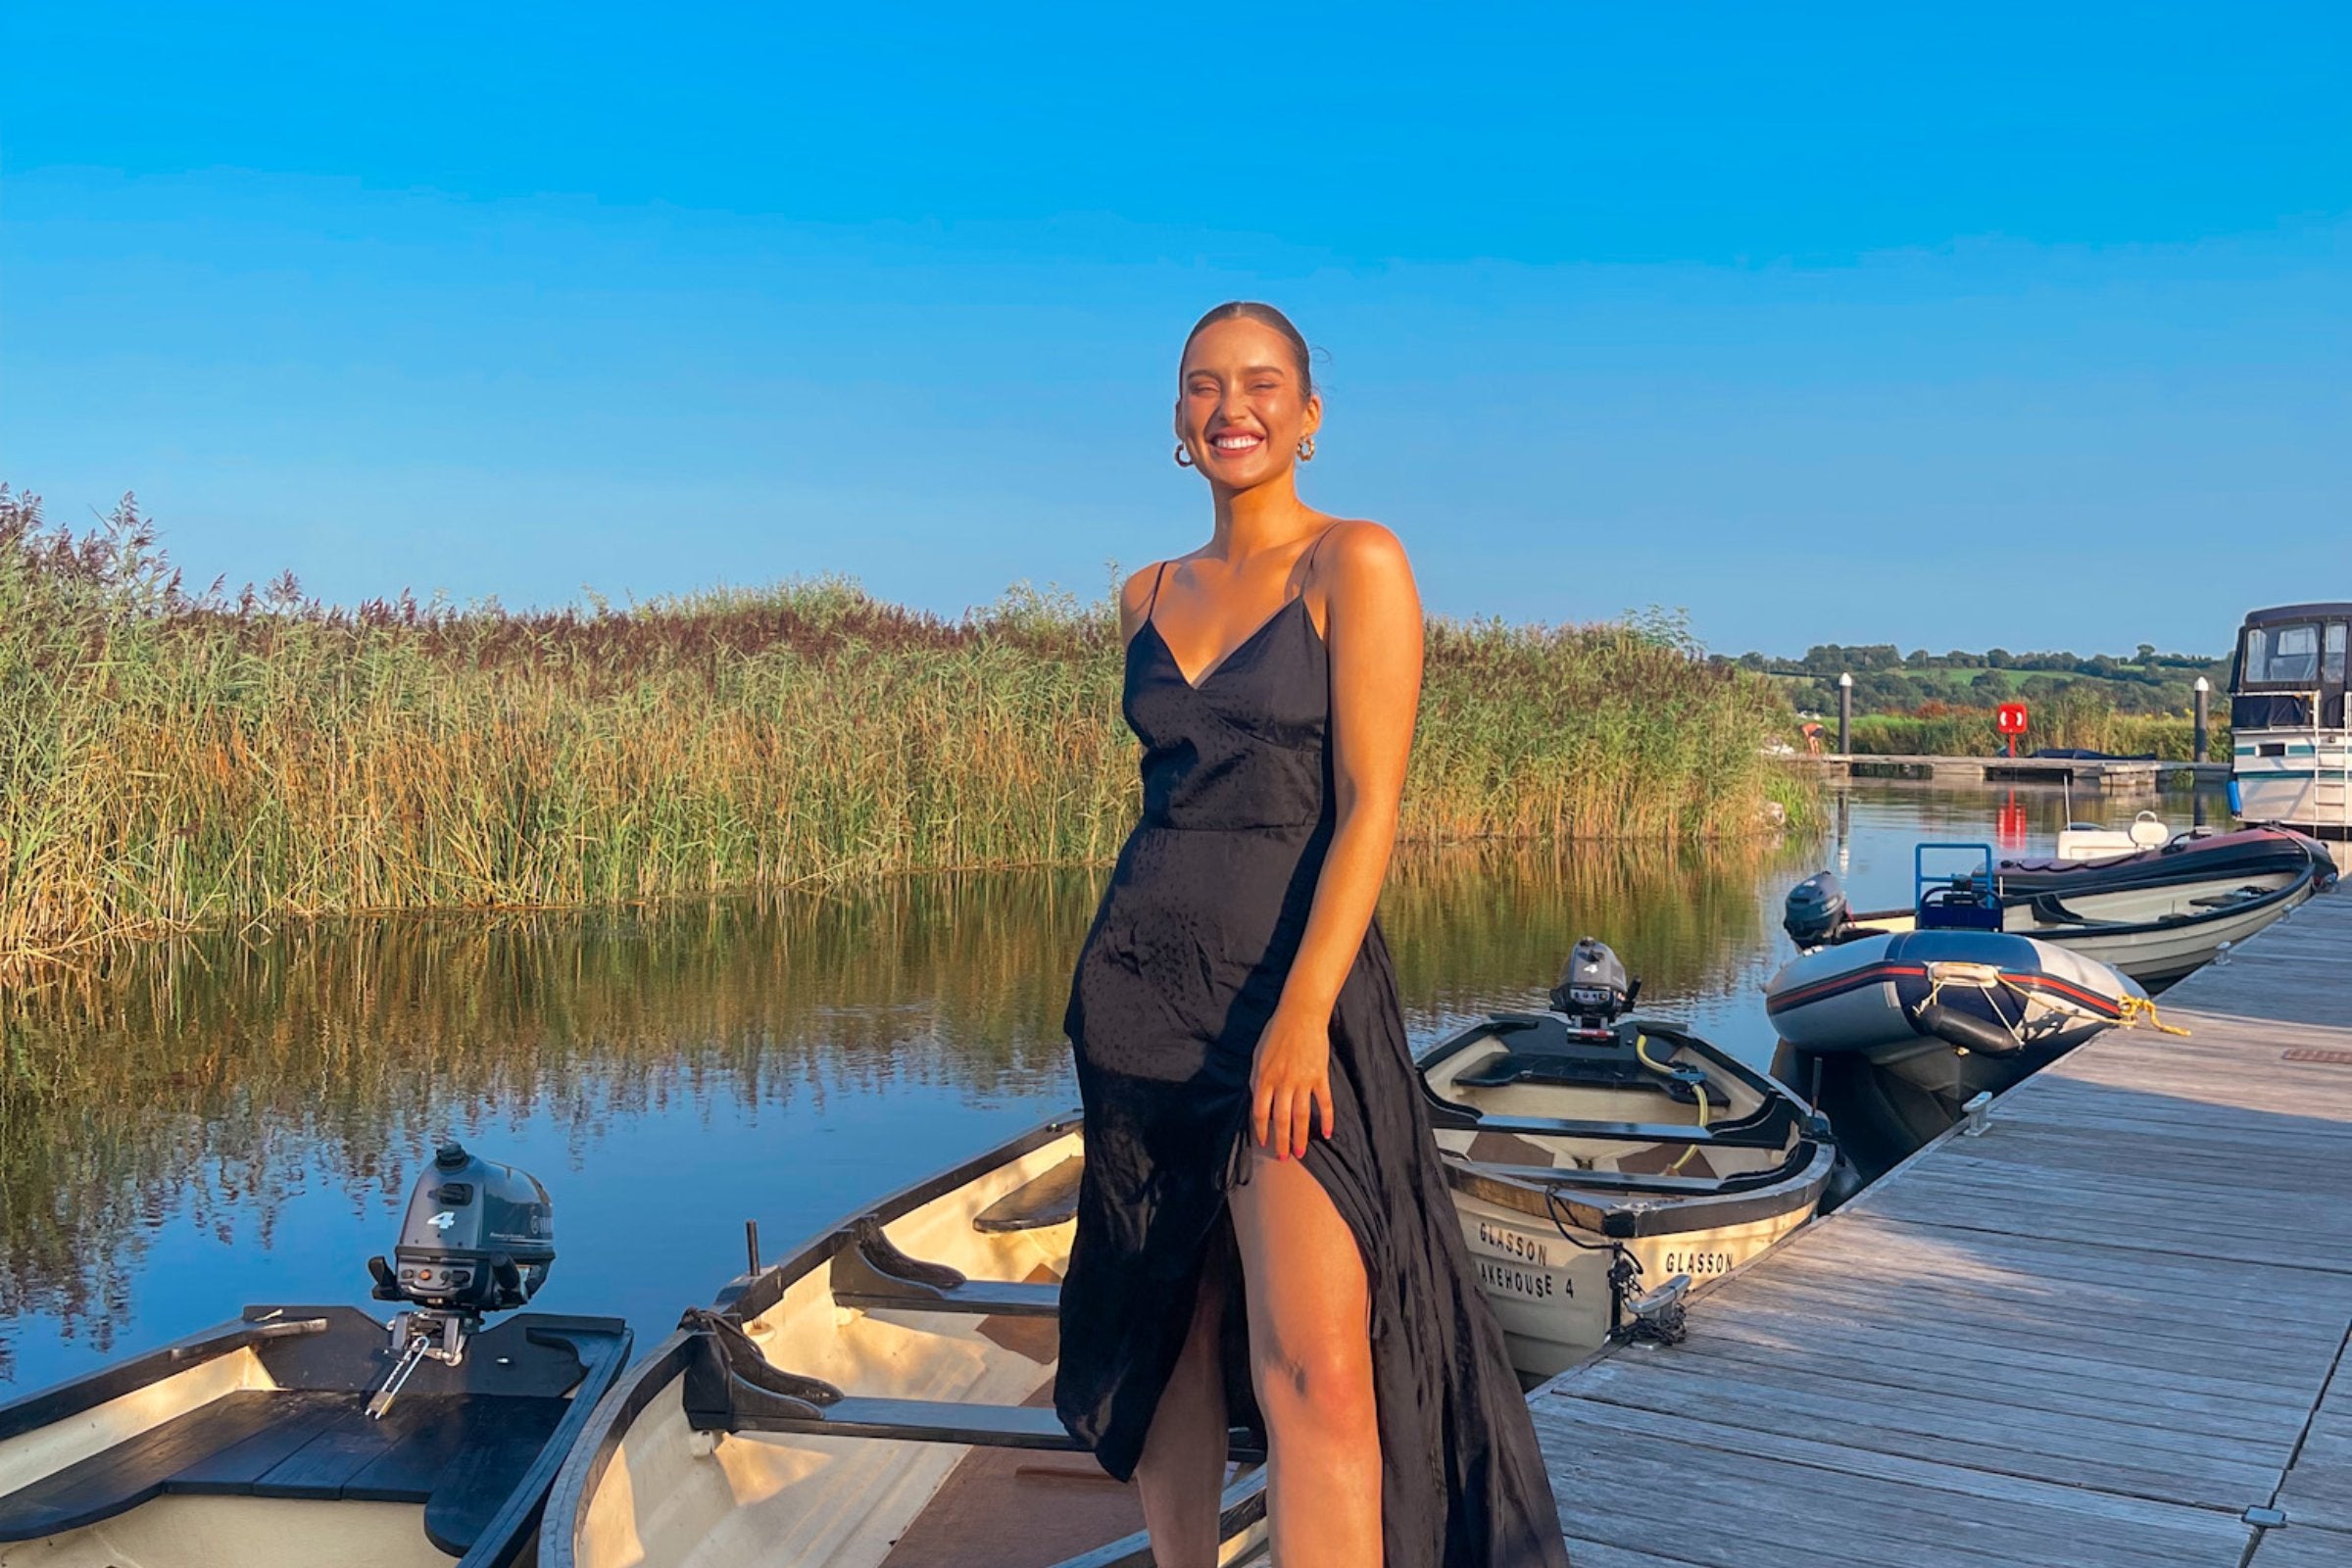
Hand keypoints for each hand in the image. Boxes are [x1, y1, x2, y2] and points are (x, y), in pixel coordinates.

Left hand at [1251, 1000, 1336, 1159]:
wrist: (1301, 1014)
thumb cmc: (1276, 1032)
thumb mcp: (1258, 1054)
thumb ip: (1257, 1078)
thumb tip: (1257, 1099)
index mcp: (1264, 1077)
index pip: (1260, 1111)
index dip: (1261, 1130)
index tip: (1263, 1142)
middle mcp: (1283, 1082)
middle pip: (1281, 1119)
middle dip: (1281, 1141)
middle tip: (1283, 1159)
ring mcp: (1303, 1080)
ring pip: (1302, 1115)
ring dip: (1300, 1136)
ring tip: (1300, 1153)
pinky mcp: (1320, 1076)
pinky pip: (1324, 1102)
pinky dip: (1327, 1119)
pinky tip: (1326, 1133)